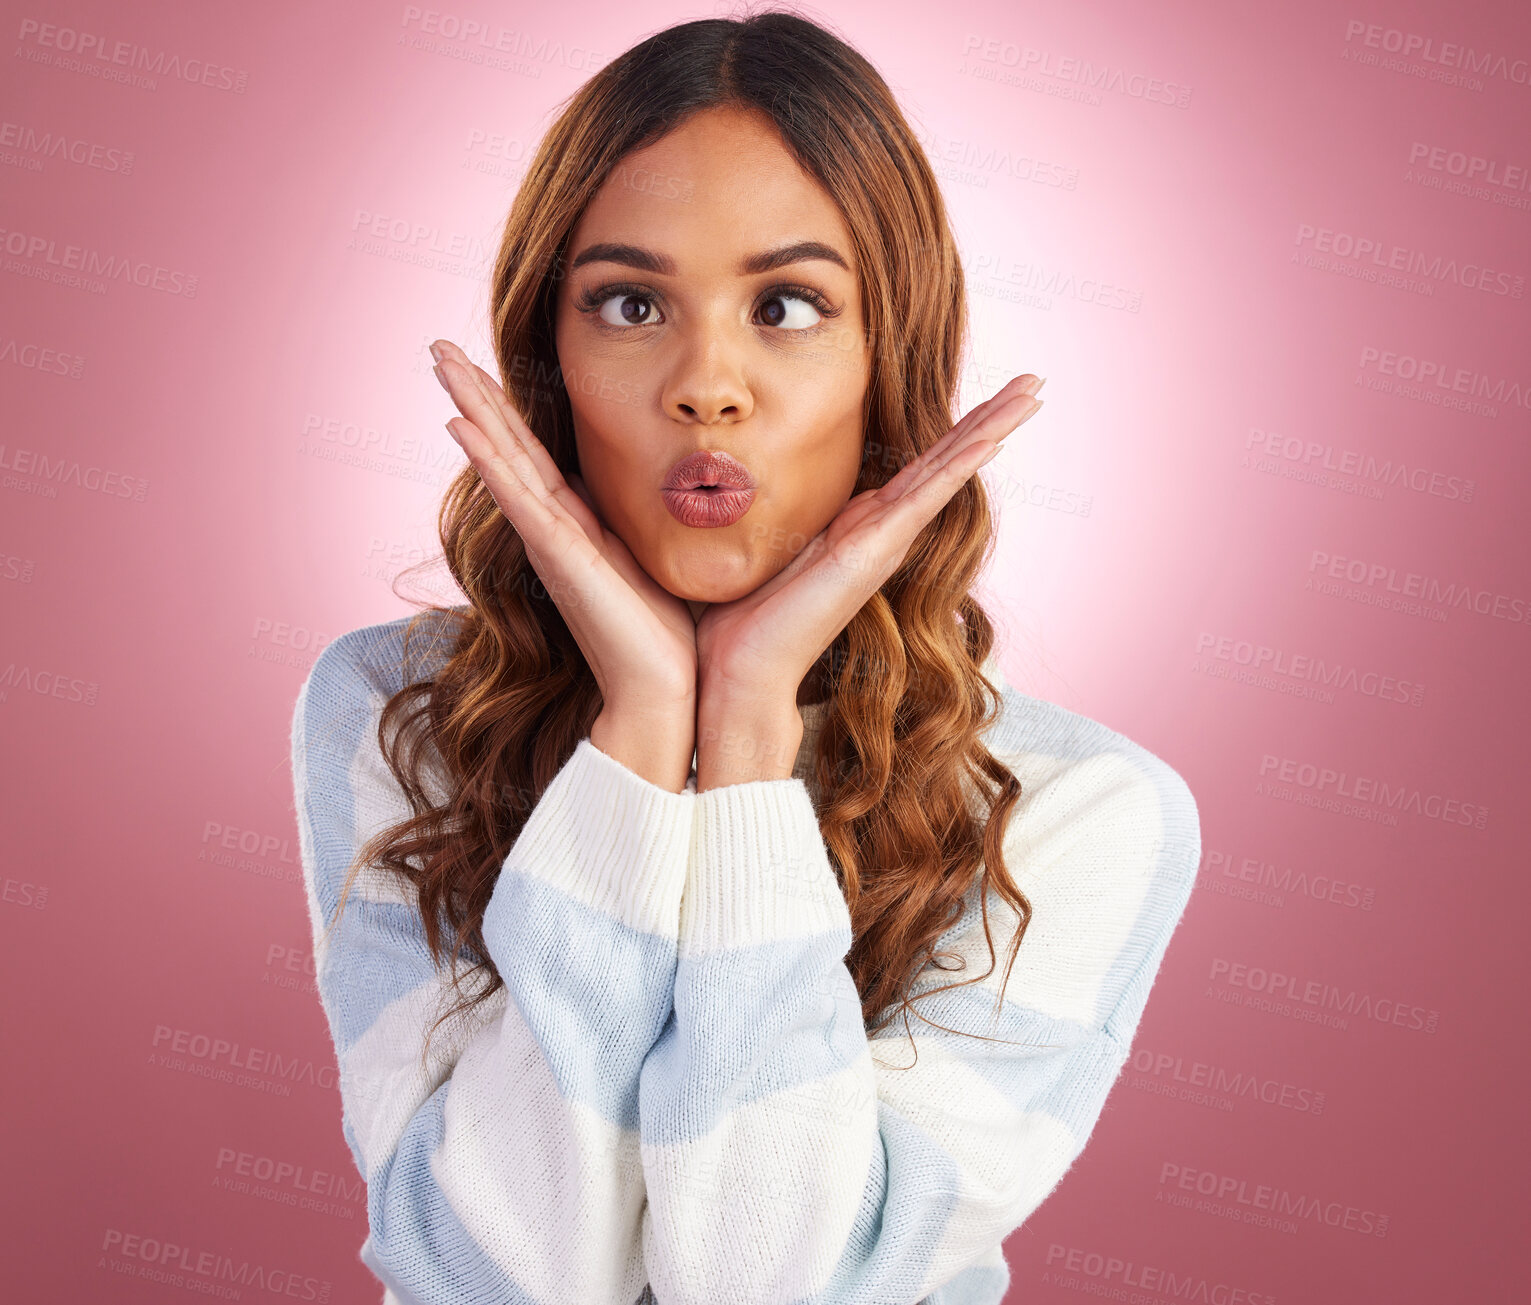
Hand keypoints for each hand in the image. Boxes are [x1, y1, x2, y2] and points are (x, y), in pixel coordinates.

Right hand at [430, 339, 697, 785]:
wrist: (670, 692)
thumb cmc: (675, 634)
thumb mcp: (668, 555)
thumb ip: (664, 516)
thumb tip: (695, 479)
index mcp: (582, 526)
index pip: (535, 454)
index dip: (507, 409)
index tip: (483, 362)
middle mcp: (557, 530)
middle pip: (506, 446)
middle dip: (474, 394)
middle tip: (437, 344)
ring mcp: (552, 544)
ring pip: (502, 462)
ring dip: (470, 410)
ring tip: (439, 362)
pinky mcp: (561, 560)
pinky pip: (519, 501)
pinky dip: (489, 463)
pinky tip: (462, 428)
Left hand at [694, 373, 1045, 711]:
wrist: (740, 668)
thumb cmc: (742, 614)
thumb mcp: (764, 542)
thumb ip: (777, 510)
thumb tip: (749, 479)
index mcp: (859, 524)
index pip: (919, 465)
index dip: (957, 429)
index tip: (992, 395)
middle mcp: (882, 531)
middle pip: (947, 461)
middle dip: (992, 418)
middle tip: (1035, 380)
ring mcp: (884, 542)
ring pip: (949, 472)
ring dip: (992, 430)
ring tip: (1032, 394)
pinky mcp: (874, 552)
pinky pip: (925, 499)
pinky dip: (959, 467)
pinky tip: (990, 441)